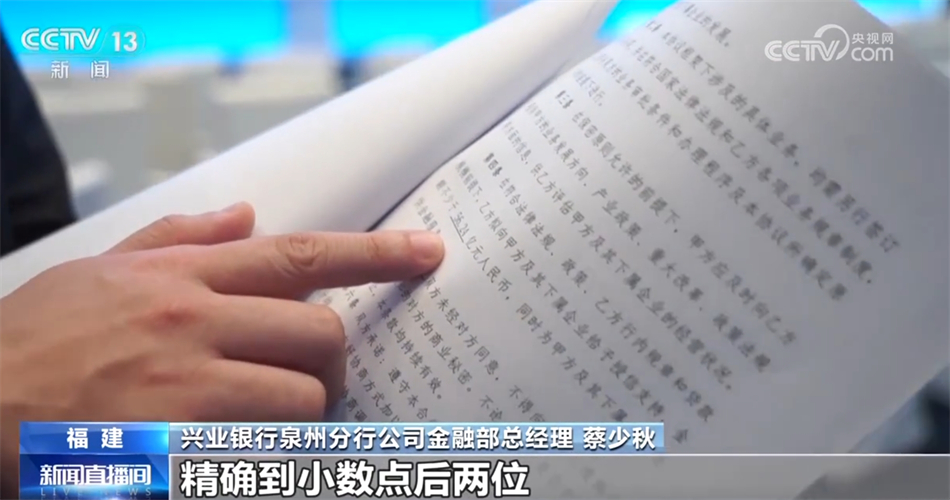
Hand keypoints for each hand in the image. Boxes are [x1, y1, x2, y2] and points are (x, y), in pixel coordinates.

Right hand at [0, 202, 443, 492]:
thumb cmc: (31, 344)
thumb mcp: (96, 271)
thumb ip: (176, 240)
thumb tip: (244, 214)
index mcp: (180, 279)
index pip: (300, 255)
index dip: (374, 253)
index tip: (426, 252)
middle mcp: (193, 324)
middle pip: (318, 334)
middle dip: (329, 361)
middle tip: (311, 377)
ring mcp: (188, 391)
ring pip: (304, 399)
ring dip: (302, 415)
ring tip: (266, 421)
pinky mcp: (182, 450)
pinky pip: (268, 452)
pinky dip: (274, 453)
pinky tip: (243, 449)